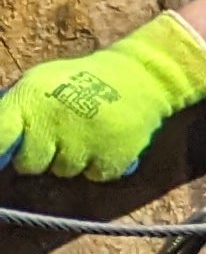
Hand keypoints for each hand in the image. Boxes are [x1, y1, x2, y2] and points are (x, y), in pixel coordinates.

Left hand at [0, 15, 205, 181]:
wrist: (142, 77)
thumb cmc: (82, 79)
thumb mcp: (42, 81)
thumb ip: (17, 107)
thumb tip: (1, 139)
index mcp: (31, 100)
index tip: (5, 153)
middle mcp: (53, 123)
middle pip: (28, 164)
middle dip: (40, 155)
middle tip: (57, 137)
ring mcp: (82, 143)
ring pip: (62, 172)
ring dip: (72, 159)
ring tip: (86, 134)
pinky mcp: (110, 159)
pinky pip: (93, 176)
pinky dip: (99, 164)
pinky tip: (105, 141)